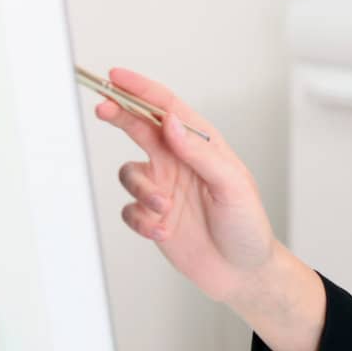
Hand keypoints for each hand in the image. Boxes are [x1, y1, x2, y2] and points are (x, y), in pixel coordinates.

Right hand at [94, 67, 279, 307]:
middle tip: (104, 107)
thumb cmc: (247, 225)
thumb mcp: (232, 185)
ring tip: (164, 209)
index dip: (142, 90)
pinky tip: (164, 231)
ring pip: (129, 174)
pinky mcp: (153, 216)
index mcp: (203, 147)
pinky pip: (129, 210)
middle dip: (120, 115)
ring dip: (142, 191)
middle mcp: (180, 163)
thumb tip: (170, 121)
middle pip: (140, 128)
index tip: (118, 77)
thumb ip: (200, 152)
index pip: (168, 109)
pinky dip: (141, 220)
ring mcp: (165, 188)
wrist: (243, 272)